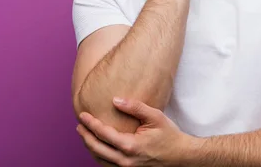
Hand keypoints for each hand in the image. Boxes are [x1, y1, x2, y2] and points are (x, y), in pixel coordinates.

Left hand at [77, 97, 197, 166]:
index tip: (82, 115)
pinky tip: (98, 147)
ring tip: (85, 135)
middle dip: (85, 136)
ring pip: (100, 160)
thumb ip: (135, 107)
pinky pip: (108, 165)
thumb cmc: (169, 135)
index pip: (103, 134)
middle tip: (79, 125)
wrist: (181, 155)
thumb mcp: (155, 116)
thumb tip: (115, 100)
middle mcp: (125, 160)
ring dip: (90, 147)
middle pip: (96, 149)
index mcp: (130, 146)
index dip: (91, 124)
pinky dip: (99, 156)